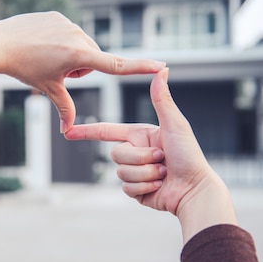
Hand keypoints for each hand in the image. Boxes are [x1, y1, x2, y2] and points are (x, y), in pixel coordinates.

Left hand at [0, 12, 164, 132]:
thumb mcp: (48, 90)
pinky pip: (69, 32)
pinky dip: (60, 41)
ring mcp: (67, 24)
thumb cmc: (24, 69)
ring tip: (46, 57)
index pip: (115, 65)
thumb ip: (65, 108)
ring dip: (71, 55)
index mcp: (78, 56)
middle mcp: (77, 36)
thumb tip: (69, 132)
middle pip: (93, 59)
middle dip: (80, 69)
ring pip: (81, 46)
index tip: (161, 65)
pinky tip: (41, 44)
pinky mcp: (58, 16)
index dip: (140, 67)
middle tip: (56, 71)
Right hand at [65, 69, 235, 242]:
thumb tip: (162, 70)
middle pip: (116, 154)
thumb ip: (162, 99)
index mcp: (140, 135)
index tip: (67, 131)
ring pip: (121, 172)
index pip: (107, 132)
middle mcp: (135, 153)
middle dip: (139, 158)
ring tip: (163, 173)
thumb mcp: (175, 124)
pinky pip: (127, 188)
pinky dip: (144, 187)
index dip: (87, 131)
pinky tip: (159, 186)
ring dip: (145, 174)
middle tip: (161, 158)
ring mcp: (135, 173)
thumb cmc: (189, 155)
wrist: (194, 190)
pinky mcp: (136, 191)